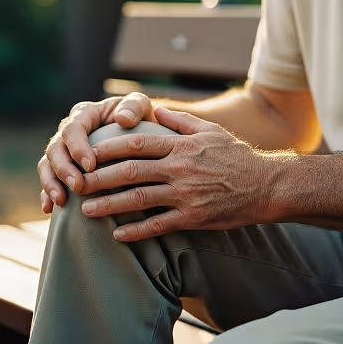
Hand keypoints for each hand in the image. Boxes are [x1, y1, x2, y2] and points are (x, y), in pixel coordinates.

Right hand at [38, 92, 156, 212]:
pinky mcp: (63, 167)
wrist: (140, 134)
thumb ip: (134, 107)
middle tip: (78, 186)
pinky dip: (47, 194)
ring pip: (47, 164)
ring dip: (51, 183)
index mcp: (85, 113)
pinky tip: (49, 209)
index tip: (91, 166)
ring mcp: (63, 150)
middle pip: (55, 148)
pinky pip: (49, 180)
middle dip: (63, 169)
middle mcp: (69, 130)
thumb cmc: (140, 118)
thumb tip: (123, 118)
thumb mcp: (141, 106)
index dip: (78, 147)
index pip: (73, 128)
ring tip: (60, 201)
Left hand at [79, 106, 280, 241]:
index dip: (109, 147)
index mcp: (181, 146)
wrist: (265, 185)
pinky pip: (158, 225)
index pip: (137, 143)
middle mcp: (179, 168)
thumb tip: (155, 108)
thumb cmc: (236, 155)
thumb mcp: (210, 130)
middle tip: (77, 183)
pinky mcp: (193, 217)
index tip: (88, 151)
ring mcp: (185, 194)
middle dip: (99, 177)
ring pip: (139, 199)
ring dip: (109, 205)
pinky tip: (117, 235)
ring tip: (86, 210)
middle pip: (130, 171)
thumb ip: (180, 120)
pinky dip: (136, 232)